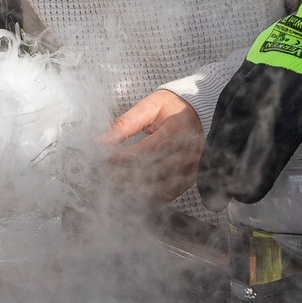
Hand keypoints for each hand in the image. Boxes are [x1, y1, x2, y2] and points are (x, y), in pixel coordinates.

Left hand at [103, 89, 204, 205]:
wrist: (199, 112)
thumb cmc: (172, 106)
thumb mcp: (150, 106)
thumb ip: (126, 124)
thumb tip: (102, 141)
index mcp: (177, 131)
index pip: (144, 151)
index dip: (121, 157)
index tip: (102, 156)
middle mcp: (188, 152)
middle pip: (151, 172)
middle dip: (124, 173)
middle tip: (104, 170)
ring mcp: (192, 168)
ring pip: (159, 187)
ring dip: (134, 188)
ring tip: (115, 181)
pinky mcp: (192, 178)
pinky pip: (169, 194)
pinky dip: (149, 196)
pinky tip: (134, 190)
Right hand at [198, 0, 301, 210]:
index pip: (273, 140)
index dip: (255, 171)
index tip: (244, 197)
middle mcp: (273, 84)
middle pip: (238, 131)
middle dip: (222, 168)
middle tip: (214, 202)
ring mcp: (257, 71)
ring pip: (226, 115)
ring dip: (214, 150)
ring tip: (207, 183)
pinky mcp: (248, 64)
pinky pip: (227, 99)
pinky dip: (217, 126)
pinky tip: (215, 147)